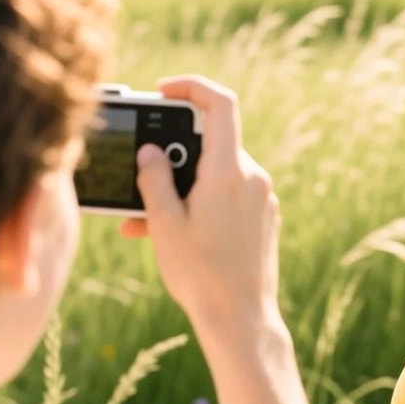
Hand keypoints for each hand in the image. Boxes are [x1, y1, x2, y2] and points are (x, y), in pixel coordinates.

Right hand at [120, 75, 279, 330]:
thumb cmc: (201, 273)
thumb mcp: (165, 223)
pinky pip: (229, 196)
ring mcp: (263, 197)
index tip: (164, 90)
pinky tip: (176, 233)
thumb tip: (150, 151)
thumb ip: (154, 178)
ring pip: (215, 175)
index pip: (220, 104)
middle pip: (210, 145)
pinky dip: (201, 204)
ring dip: (181, 188)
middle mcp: (253, 178)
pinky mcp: (265, 217)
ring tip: (145, 223)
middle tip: (139, 176)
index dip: (191, 87)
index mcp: (229, 172)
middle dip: (171, 157)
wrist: (241, 317)